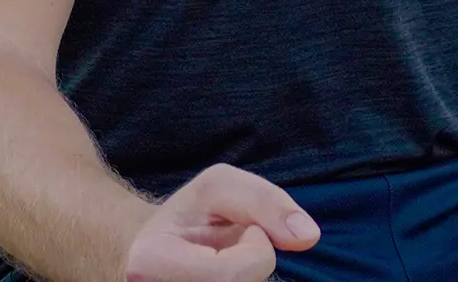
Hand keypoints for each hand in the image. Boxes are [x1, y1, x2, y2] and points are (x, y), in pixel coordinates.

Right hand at [123, 163, 319, 281]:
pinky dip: (249, 281)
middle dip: (255, 263)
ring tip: (227, 265)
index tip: (246, 230)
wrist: (157, 250)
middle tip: (233, 249)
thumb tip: (308, 236)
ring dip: (252, 277)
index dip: (256, 248)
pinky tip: (231, 276)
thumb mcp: (220, 186)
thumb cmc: (189, 214)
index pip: (231, 275)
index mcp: (150, 264)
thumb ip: (265, 202)